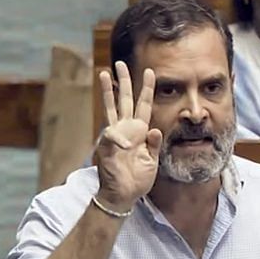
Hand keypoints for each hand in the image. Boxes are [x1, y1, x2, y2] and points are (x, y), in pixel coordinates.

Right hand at [95, 62, 162, 212]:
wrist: (123, 195)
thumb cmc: (137, 179)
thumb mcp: (153, 160)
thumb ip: (154, 144)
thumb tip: (155, 130)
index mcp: (140, 131)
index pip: (145, 105)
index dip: (148, 89)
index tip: (151, 72)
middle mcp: (126, 129)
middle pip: (125, 99)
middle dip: (124, 81)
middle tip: (120, 63)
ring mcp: (115, 135)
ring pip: (111, 107)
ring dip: (108, 91)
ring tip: (104, 72)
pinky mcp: (107, 146)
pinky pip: (111, 136)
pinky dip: (117, 138)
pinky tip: (125, 145)